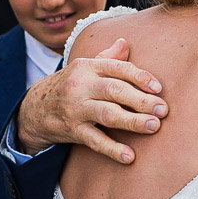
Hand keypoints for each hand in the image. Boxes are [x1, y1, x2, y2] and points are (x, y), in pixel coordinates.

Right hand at [15, 38, 166, 163]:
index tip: (159, 88)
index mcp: (88, 66)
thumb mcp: (85, 68)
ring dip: (133, 121)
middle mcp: (81, 85)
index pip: (118, 68)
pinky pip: (94, 141)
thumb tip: (125, 42)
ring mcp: (76, 108)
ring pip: (107, 114)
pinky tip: (129, 156)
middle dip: (141, 100)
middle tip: (163, 110)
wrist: (35, 108)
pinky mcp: (72, 130)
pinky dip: (112, 149)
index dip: (140, 77)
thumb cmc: (70, 85)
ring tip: (154, 126)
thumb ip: (107, 57)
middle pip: (115, 90)